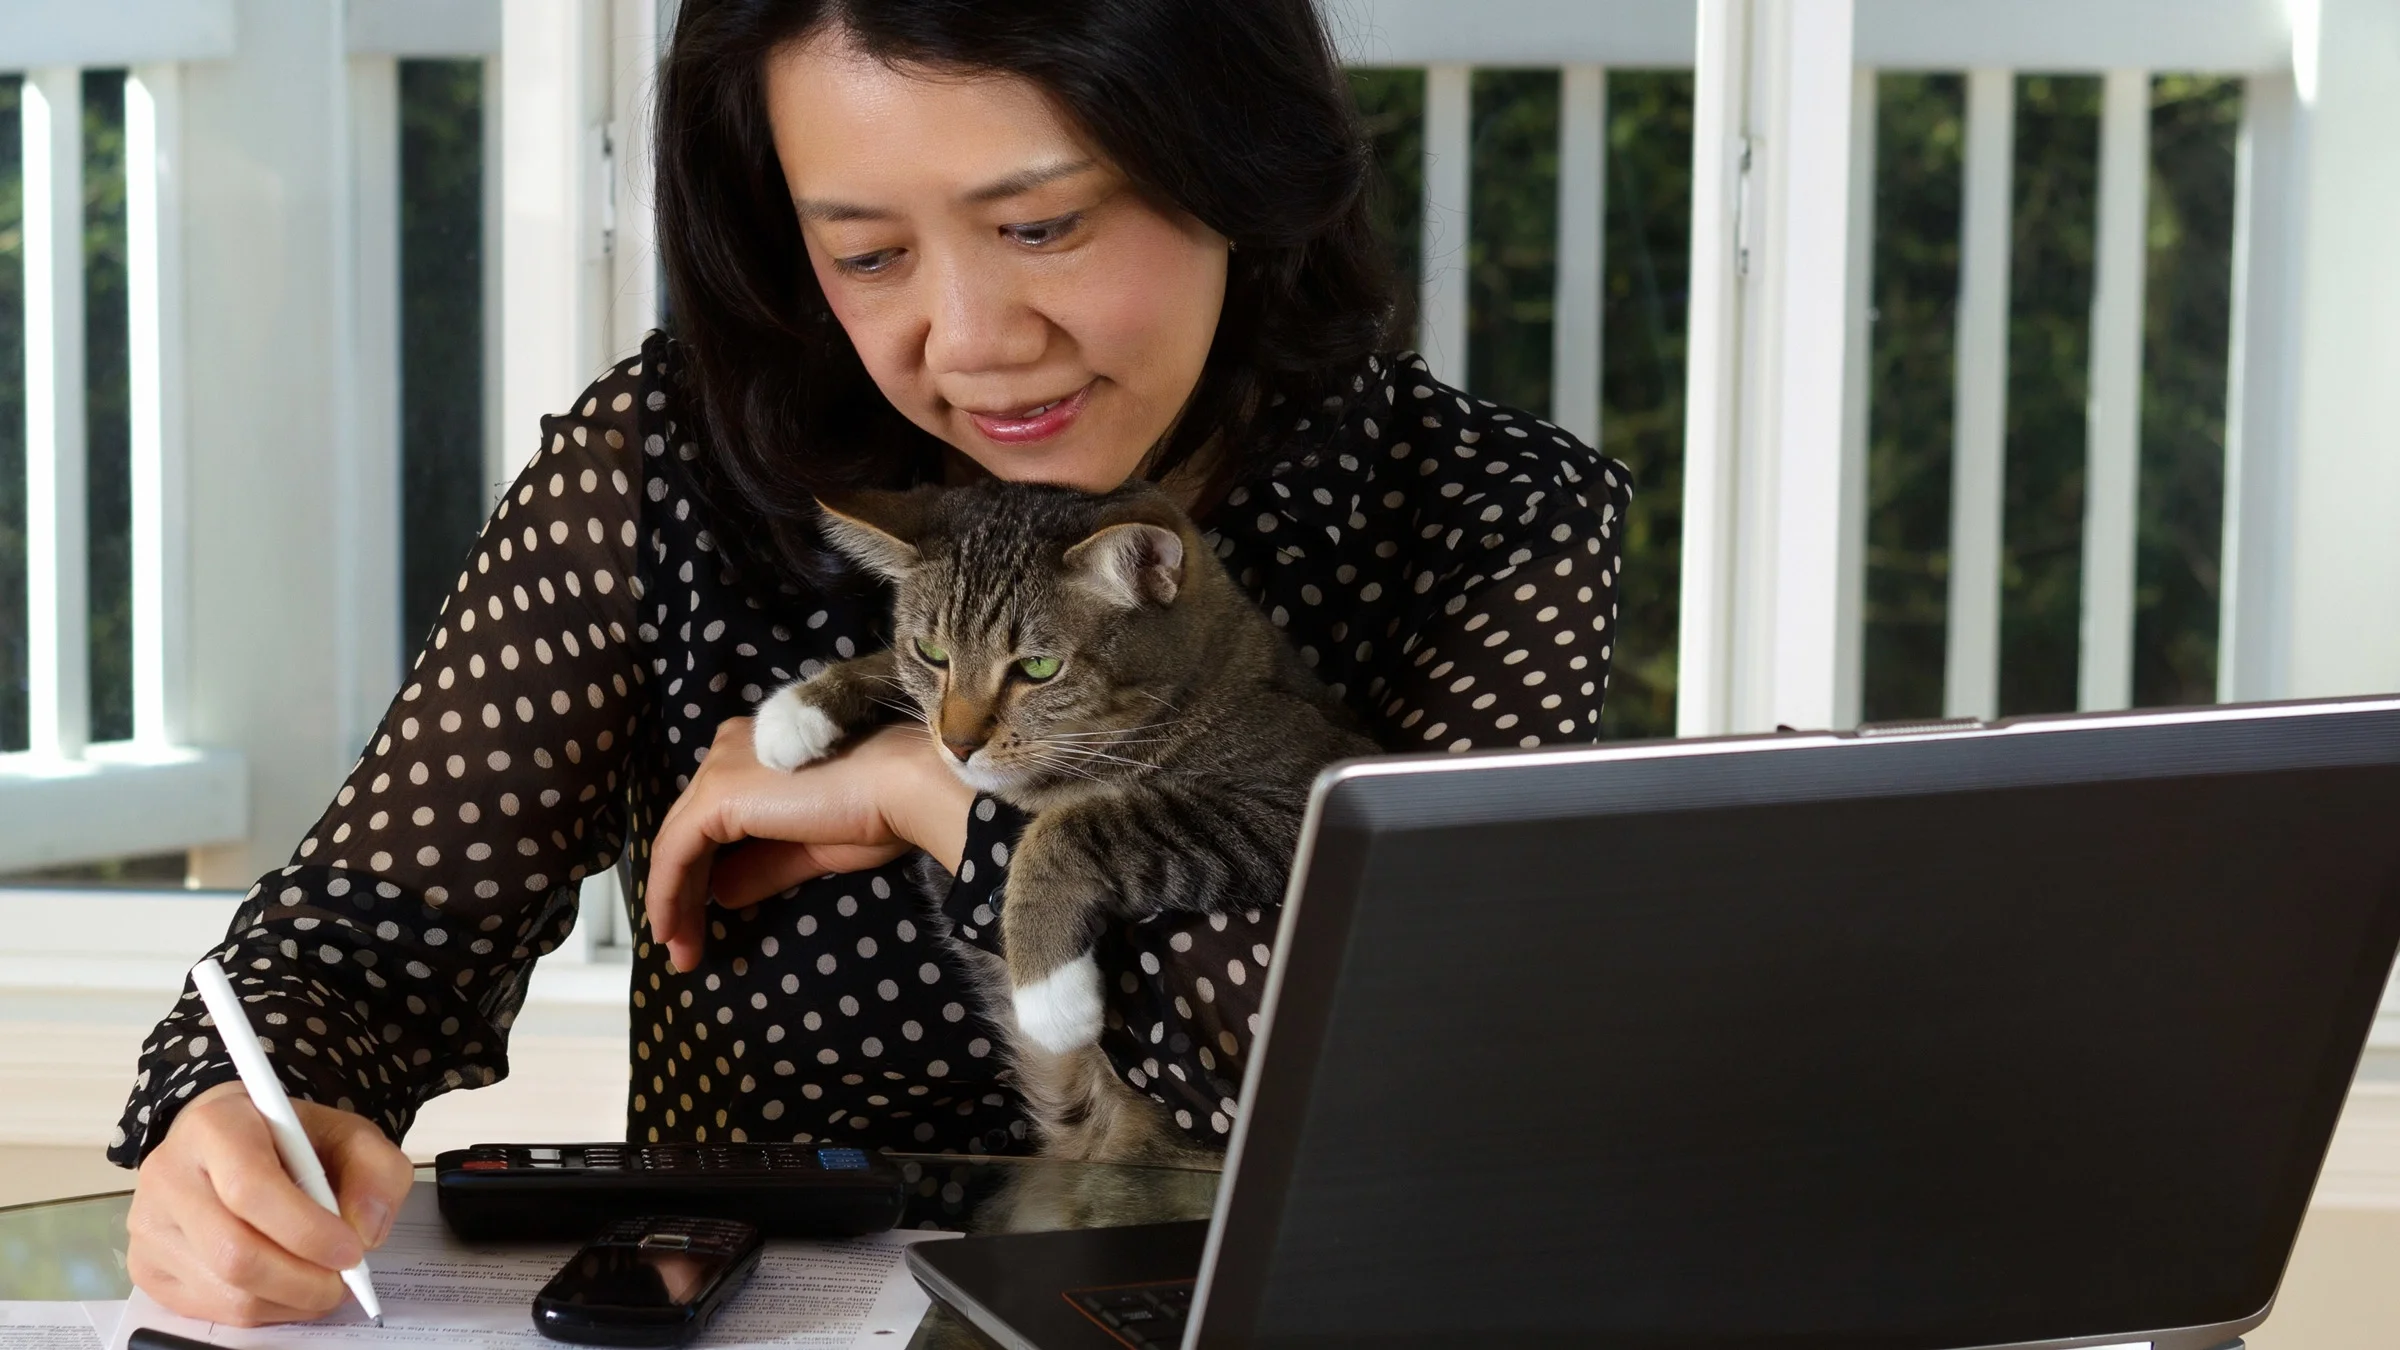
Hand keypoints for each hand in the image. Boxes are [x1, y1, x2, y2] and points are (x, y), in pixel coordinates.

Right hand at [126, 1081, 414, 1325]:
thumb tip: (365, 1232)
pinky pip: (210, 1310)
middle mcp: (168, 1175)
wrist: (231, 1145)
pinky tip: (284, 1285)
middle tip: (344, 1282)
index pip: (250, 1189)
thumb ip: (376, 1172)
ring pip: (225, 1292)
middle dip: (303, 1280)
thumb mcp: (348, 1134)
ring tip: (320, 1282)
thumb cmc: (290, 1140)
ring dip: (288, 1300)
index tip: (352, 1251)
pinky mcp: (145, 1267)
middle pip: (233, 1254)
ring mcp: (149, 1226)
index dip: (307, 1230)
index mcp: (215, 1126)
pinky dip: (262, 1310)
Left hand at [644, 718, 974, 971]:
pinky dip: (667, 894)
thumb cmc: (878, 810)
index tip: (704, 923)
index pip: (714, 819)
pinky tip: (671, 931)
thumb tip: (721, 894)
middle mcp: (729, 749)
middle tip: (688, 948)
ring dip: (674, 901)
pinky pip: (676, 851)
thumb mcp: (812, 848)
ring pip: (678, 842)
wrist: (904, 784)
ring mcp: (721, 768)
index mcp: (756, 750)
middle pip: (690, 830)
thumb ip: (764, 866)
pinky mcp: (717, 794)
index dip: (702, 874)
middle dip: (684, 892)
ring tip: (683, 953)